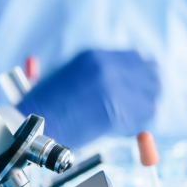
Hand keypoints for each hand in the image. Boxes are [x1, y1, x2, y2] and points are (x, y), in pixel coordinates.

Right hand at [17, 50, 159, 147]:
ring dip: (142, 110)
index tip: (144, 81)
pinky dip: (135, 127)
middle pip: (149, 76)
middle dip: (148, 90)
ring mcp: (115, 90)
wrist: (37, 123)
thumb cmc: (47, 104)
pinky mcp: (118, 113)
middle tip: (143, 103)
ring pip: (150, 99)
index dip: (142, 72)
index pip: (136, 59)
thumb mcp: (71, 75)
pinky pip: (142, 120)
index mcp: (95, 57)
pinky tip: (119, 129)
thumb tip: (125, 81)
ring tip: (126, 118)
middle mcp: (109, 69)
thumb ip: (98, 73)